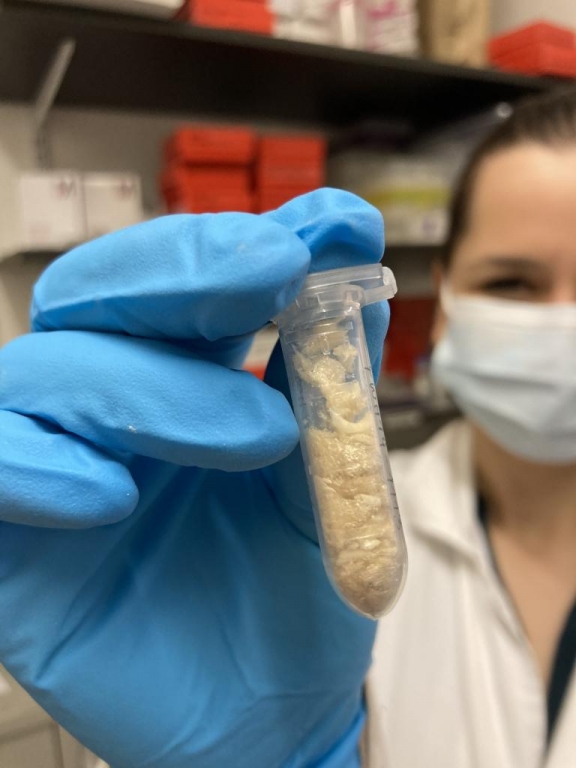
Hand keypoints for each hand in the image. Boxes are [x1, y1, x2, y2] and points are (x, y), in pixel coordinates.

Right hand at [0, 189, 388, 767]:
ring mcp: (54, 469)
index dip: (235, 241)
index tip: (322, 228)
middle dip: (179, 272)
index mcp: (178, 381)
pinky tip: (109, 496)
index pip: (174, 279)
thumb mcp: (325, 469)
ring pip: (45, 373)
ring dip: (147, 385)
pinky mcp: (11, 547)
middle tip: (269, 269)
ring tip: (260, 435)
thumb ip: (324, 365)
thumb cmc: (296, 587)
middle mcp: (106, 410)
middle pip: (95, 297)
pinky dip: (35, 465)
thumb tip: (341, 233)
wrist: (272, 712)